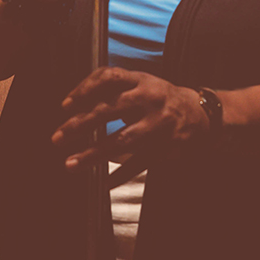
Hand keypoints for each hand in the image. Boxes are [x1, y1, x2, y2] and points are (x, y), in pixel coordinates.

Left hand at [51, 67, 209, 170]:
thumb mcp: (141, 84)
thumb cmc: (161, 98)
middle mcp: (150, 99)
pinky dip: (119, 174)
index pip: (109, 77)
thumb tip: (75, 103)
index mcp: (141, 81)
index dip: (84, 89)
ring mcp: (159, 124)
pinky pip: (138, 163)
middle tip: (58, 138)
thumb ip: (114, 88)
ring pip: (121, 140)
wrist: (202, 115)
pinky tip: (102, 182)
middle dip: (80, 125)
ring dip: (93, 154)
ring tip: (71, 164)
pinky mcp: (166, 147)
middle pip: (109, 109)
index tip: (65, 106)